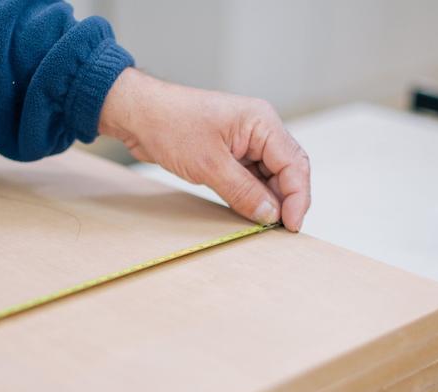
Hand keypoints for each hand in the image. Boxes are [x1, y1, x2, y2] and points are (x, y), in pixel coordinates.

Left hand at [98, 69, 309, 231]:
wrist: (139, 115)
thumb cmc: (170, 125)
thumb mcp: (209, 164)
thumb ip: (244, 191)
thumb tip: (270, 214)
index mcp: (262, 122)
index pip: (294, 163)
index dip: (298, 197)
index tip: (292, 225)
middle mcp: (259, 129)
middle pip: (288, 170)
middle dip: (287, 200)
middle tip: (281, 230)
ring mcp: (245, 141)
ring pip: (270, 176)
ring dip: (269, 200)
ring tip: (264, 225)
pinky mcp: (231, 153)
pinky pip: (251, 178)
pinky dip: (252, 196)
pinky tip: (249, 213)